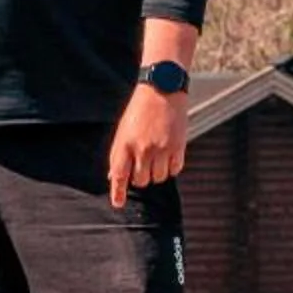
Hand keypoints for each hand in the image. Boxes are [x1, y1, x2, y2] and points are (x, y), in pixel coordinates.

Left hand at [107, 85, 188, 204]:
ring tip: (156, 156)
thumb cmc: (140, 110)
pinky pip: (175, 170)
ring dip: (156, 173)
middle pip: (141, 181)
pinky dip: (171, 167)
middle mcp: (142, 149)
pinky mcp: (178, 146)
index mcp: (125, 144)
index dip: (118, 192)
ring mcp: (161, 149)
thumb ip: (119, 154)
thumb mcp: (123, 130)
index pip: (119, 175)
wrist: (162, 89)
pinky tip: (168, 154)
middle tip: (143, 165)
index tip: (118, 204)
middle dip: (140, 178)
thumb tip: (113, 177)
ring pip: (159, 178)